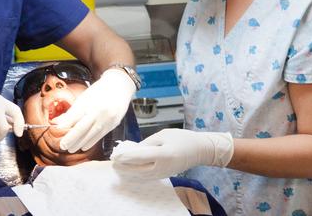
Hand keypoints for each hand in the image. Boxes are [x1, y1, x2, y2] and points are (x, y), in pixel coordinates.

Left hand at [53, 68, 135, 152]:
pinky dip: (90, 142)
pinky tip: (83, 146)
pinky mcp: (113, 124)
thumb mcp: (83, 98)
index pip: (74, 117)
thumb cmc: (98, 91)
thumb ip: (71, 112)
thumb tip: (57, 123)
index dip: (65, 127)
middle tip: (63, 146)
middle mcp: (98, 111)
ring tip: (71, 149)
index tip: (57, 132)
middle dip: (71, 139)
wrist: (119, 87)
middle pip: (82, 128)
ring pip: (91, 135)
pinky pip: (100, 136)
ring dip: (80, 143)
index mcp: (89, 102)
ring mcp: (107, 119)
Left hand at [111, 129, 233, 178]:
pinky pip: (146, 176)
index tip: (114, 155)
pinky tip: (129, 170)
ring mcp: (163, 174)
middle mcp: (162, 167)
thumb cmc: (182, 138)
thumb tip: (133, 150)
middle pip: (138, 169)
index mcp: (163, 154)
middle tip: (112, 162)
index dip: (125, 157)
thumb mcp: (163, 135)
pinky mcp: (164, 176)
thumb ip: (147, 143)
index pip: (139, 157)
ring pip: (141, 175)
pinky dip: (136, 174)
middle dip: (123, 166)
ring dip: (128, 171)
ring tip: (117, 166)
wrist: (200, 150)